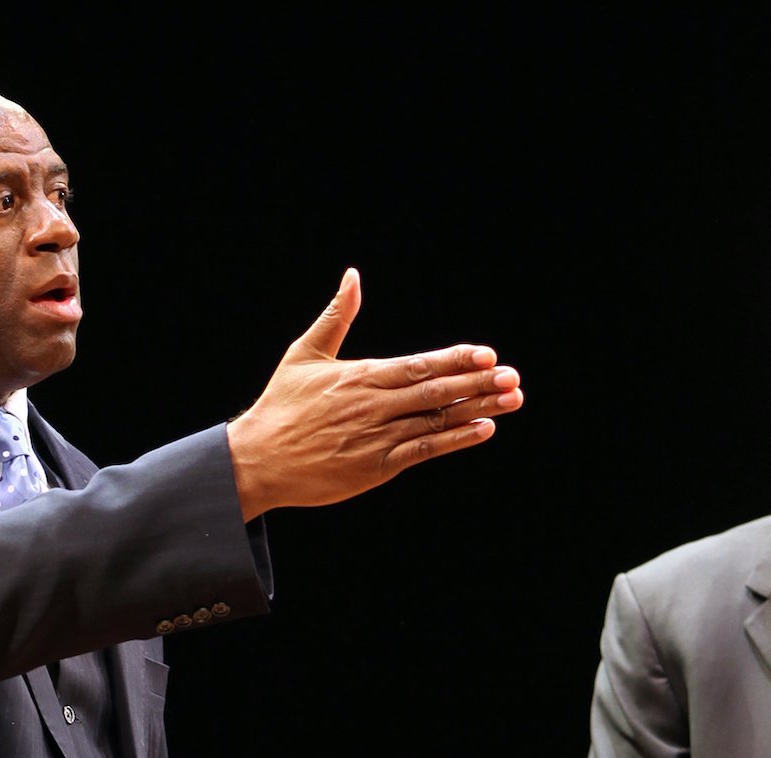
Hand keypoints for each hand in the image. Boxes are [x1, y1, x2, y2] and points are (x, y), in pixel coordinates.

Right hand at [226, 268, 523, 521]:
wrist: (257, 459)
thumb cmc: (281, 406)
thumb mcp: (304, 354)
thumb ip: (335, 315)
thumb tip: (352, 275)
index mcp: (361, 376)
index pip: (419, 364)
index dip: (456, 359)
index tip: (487, 354)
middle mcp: (374, 405)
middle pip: (437, 391)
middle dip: (478, 383)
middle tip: (513, 376)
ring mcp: (377, 437)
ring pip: (437, 420)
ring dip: (478, 409)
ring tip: (511, 399)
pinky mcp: (376, 468)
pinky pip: (424, 450)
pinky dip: (455, 440)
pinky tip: (483, 429)